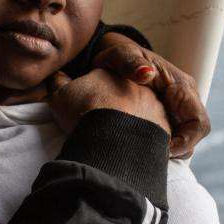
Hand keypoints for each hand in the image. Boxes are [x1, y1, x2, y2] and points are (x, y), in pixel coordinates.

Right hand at [47, 68, 170, 135]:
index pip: (103, 79)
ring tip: (116, 143)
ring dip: (132, 124)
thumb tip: (59, 75)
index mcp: (113, 73)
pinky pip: (153, 134)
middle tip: (101, 127)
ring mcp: (155, 106)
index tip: (86, 110)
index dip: (92, 94)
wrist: (111, 140)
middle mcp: (138, 85)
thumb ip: (59, 82)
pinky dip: (142, 141)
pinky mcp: (164, 128)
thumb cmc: (84, 115)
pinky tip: (130, 150)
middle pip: (125, 95)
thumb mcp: (60, 96)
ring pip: (142, 113)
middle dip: (115, 107)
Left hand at [91, 32, 209, 157]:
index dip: (187, 141)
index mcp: (181, 87)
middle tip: (151, 157)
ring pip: (185, 141)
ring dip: (168, 151)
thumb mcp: (120, 56)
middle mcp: (185, 101)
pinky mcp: (167, 120)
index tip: (163, 149)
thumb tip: (146, 73)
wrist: (114, 62)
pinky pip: (172, 140)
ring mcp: (177, 112)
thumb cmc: (118, 58)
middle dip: (177, 150)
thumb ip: (130, 63)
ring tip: (145, 155)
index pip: (198, 121)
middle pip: (194, 136)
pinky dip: (160, 148)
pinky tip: (141, 150)